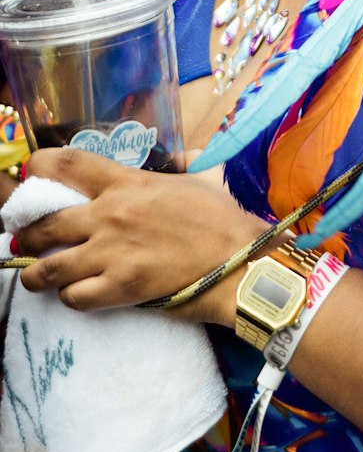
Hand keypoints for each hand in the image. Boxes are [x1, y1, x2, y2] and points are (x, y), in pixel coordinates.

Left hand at [15, 147, 261, 322]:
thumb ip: (189, 163)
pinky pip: (73, 296)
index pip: (66, 163)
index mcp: (129, 183)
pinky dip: (70, 297)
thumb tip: (191, 154)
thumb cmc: (225, 220)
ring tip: (38, 275)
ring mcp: (112, 254)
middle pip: (45, 222)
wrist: (242, 264)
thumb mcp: (206, 178)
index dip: (38, 167)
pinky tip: (77, 294)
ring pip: (48, 266)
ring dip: (37, 272)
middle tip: (30, 239)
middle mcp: (111, 215)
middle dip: (30, 233)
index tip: (32, 176)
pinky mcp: (120, 288)